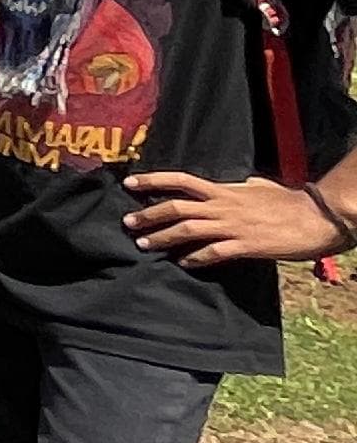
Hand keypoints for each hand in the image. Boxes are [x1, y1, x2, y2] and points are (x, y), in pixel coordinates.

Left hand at [126, 169, 356, 268]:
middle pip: (176, 207)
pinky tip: (183, 263)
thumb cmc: (288, 201)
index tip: (129, 182)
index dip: (153, 180)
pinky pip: (212, 253)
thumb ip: (239, 186)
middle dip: (148, 215)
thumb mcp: (258, 186)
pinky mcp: (244, 245)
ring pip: (187, 230)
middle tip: (127, 223)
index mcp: (224, 190)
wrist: (314, 218)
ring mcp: (232, 226)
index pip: (181, 180)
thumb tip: (233, 184)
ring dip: (162, 237)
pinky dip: (194, 258)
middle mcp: (222, 206)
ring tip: (143, 244)